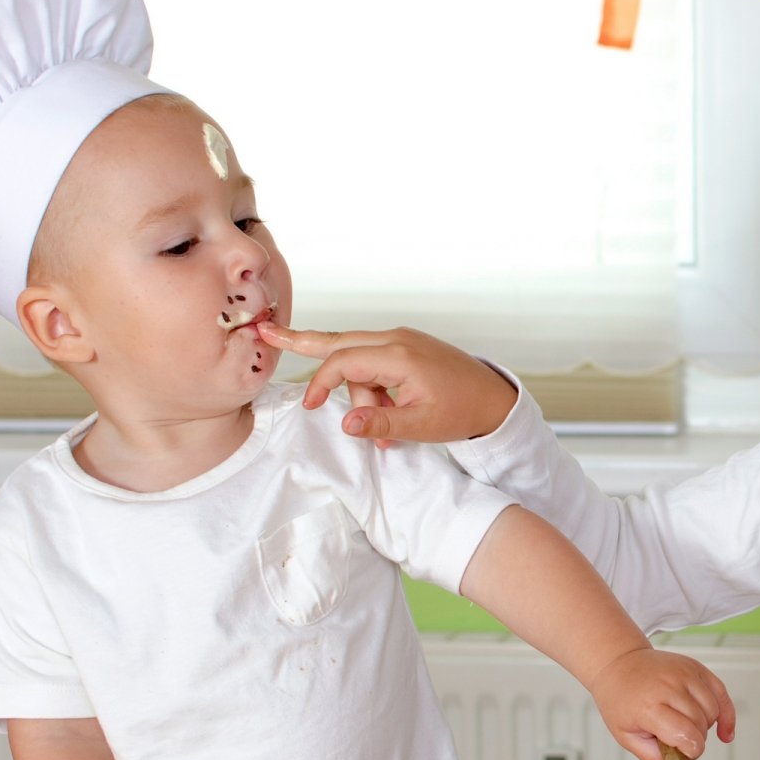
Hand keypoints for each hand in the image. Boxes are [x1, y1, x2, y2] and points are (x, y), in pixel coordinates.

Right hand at [256, 323, 516, 446]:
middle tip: (266, 330)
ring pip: (358, 360)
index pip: (342, 362)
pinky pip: (375, 361)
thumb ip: (380, 424)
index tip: (310, 406)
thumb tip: (344, 424)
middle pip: (339, 342)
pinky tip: (386, 410)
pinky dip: (371, 385)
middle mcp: (396, 339)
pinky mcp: (407, 347)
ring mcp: (402, 340)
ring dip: (360, 393)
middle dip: (303, 341)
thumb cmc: (462, 411)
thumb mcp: (420, 426)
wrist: (494, 398)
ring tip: (385, 429)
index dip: (320, 383)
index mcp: (398, 356)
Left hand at [586, 647, 736, 759]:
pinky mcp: (695, 667)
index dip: (691, 752)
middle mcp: (669, 687)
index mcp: (650, 707)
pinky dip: (726, 713)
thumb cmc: (621, 699)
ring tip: (687, 726)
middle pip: (701, 725)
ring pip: (712, 710)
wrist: (619, 664)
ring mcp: (684, 674)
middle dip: (695, 740)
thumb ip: (651, 755)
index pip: (687, 736)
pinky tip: (723, 729)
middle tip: (679, 741)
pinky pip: (721, 692)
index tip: (684, 755)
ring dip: (706, 726)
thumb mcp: (625, 735)